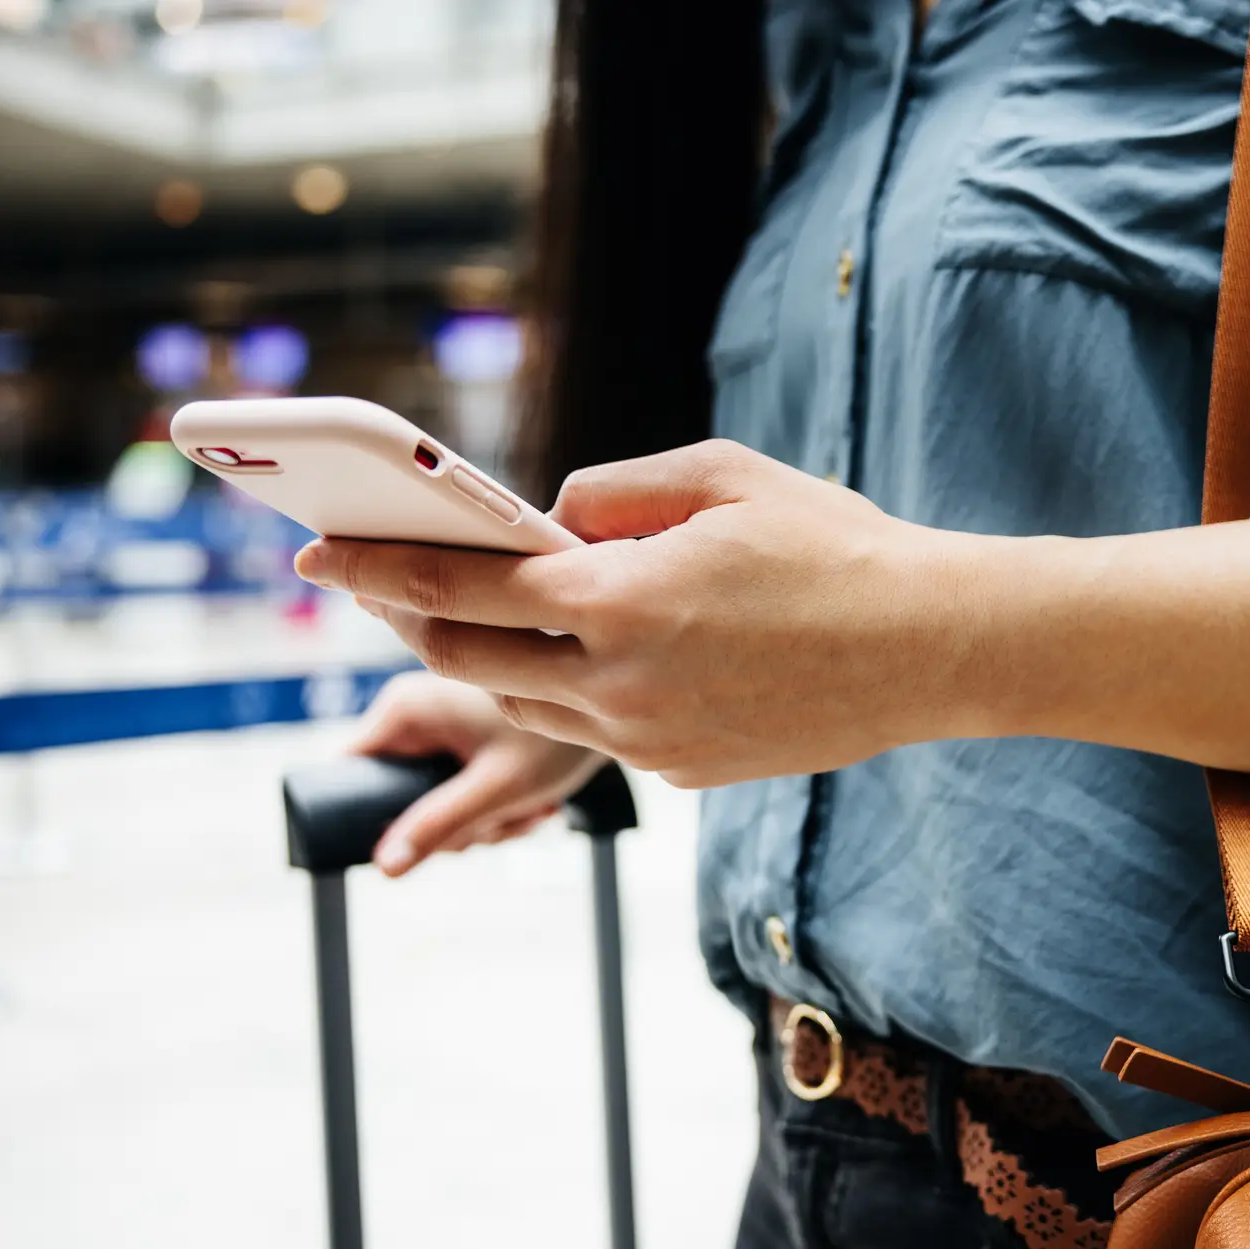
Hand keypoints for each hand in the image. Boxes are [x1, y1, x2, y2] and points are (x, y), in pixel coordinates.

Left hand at [299, 441, 981, 787]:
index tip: (317, 551)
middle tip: (389, 585)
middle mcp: (620, 685)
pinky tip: (612, 652)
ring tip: (493, 617)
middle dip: (414, 622)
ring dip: (495, 662)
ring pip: (529, 704)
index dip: (374, 566)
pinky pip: (600, 728)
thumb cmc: (835, 545)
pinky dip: (582, 688)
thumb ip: (614, 491)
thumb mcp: (721, 476)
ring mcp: (649, 741)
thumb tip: (547, 521)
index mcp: (620, 600)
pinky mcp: (680, 771)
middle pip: (469, 663)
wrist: (932, 649)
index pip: (457, 588)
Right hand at [349, 671, 603, 874]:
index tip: (438, 832)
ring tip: (529, 806)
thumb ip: (439, 825)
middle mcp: (413, 711)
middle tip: (503, 820)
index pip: (347, 774)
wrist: (620, 705)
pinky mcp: (466, 737)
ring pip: (435, 802)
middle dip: (455, 825)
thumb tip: (383, 866)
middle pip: (397, 799)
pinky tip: (536, 798)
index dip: (381, 817)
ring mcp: (440, 725)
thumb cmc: (563, 735)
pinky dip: (498, 806)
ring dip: (485, 821)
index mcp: (403, 709)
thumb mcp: (498, 788)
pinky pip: (460, 790)